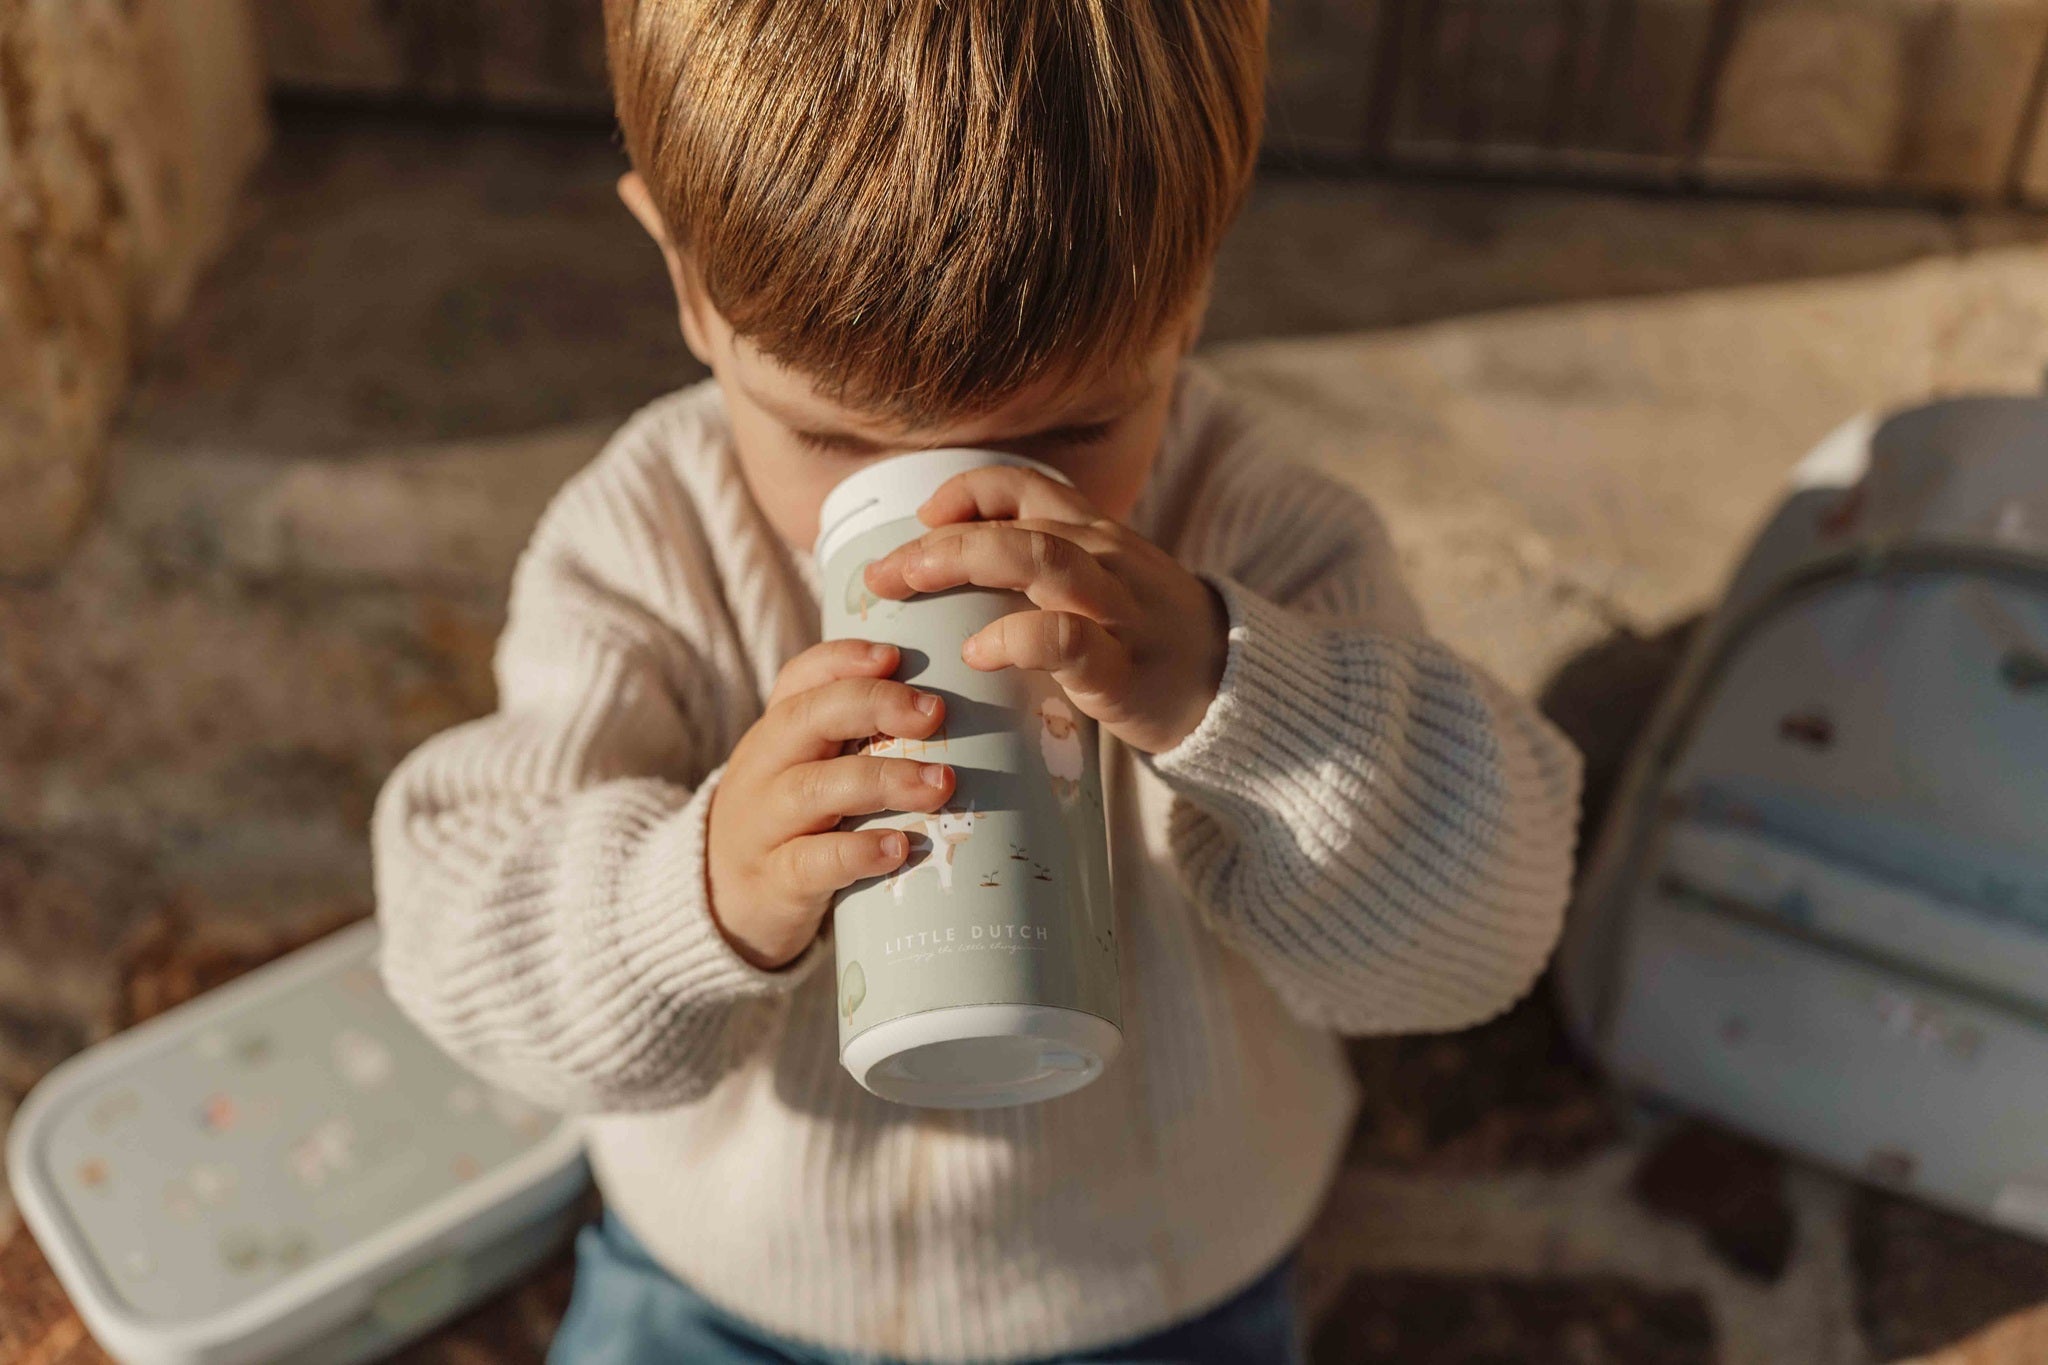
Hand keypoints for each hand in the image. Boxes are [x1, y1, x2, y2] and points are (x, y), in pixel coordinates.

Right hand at [705, 639, 954, 968]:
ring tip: (940, 784)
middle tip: (935, 712)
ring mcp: (763, 826)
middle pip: (806, 718)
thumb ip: (856, 740)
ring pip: (812, 789)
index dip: (844, 659)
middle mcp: (764, 769)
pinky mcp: (773, 882)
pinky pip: (810, 862)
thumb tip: (959, 715)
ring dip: (882, 781)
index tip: (894, 656)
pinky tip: (898, 848)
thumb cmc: (791, 825)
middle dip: (872, 706)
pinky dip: (857, 853)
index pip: (801, 678)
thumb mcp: (807, 770)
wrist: (720, 905)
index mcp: (777, 733)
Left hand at [863, 465, 1226, 754]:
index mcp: (1095, 534)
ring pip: (1042, 561)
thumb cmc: (1143, 637)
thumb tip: (942, 573)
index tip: (921, 520)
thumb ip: (1037, 570)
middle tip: (882, 573)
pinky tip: (975, 651)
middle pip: (1018, 523)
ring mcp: (1119, 612)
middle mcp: (1107, 559)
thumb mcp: (1098, 584)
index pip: (1024, 485)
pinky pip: (1066, 640)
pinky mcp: (1124, 672)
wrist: (1231, 688)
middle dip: (940, 541)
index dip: (965, 492)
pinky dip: (1014, 638)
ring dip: (965, 562)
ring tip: (908, 585)